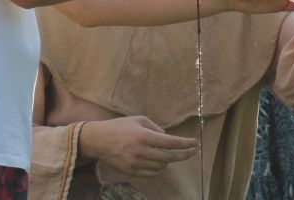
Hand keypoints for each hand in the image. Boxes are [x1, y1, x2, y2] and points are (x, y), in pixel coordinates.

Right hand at [79, 116, 196, 177]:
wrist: (98, 140)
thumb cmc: (120, 126)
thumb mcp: (139, 120)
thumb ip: (156, 128)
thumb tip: (168, 139)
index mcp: (143, 136)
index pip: (171, 143)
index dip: (185, 144)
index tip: (195, 143)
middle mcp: (141, 151)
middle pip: (169, 157)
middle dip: (183, 154)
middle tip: (191, 151)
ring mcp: (136, 163)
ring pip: (161, 166)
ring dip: (168, 160)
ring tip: (168, 153)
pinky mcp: (131, 172)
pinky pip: (152, 174)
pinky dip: (159, 168)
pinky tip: (159, 161)